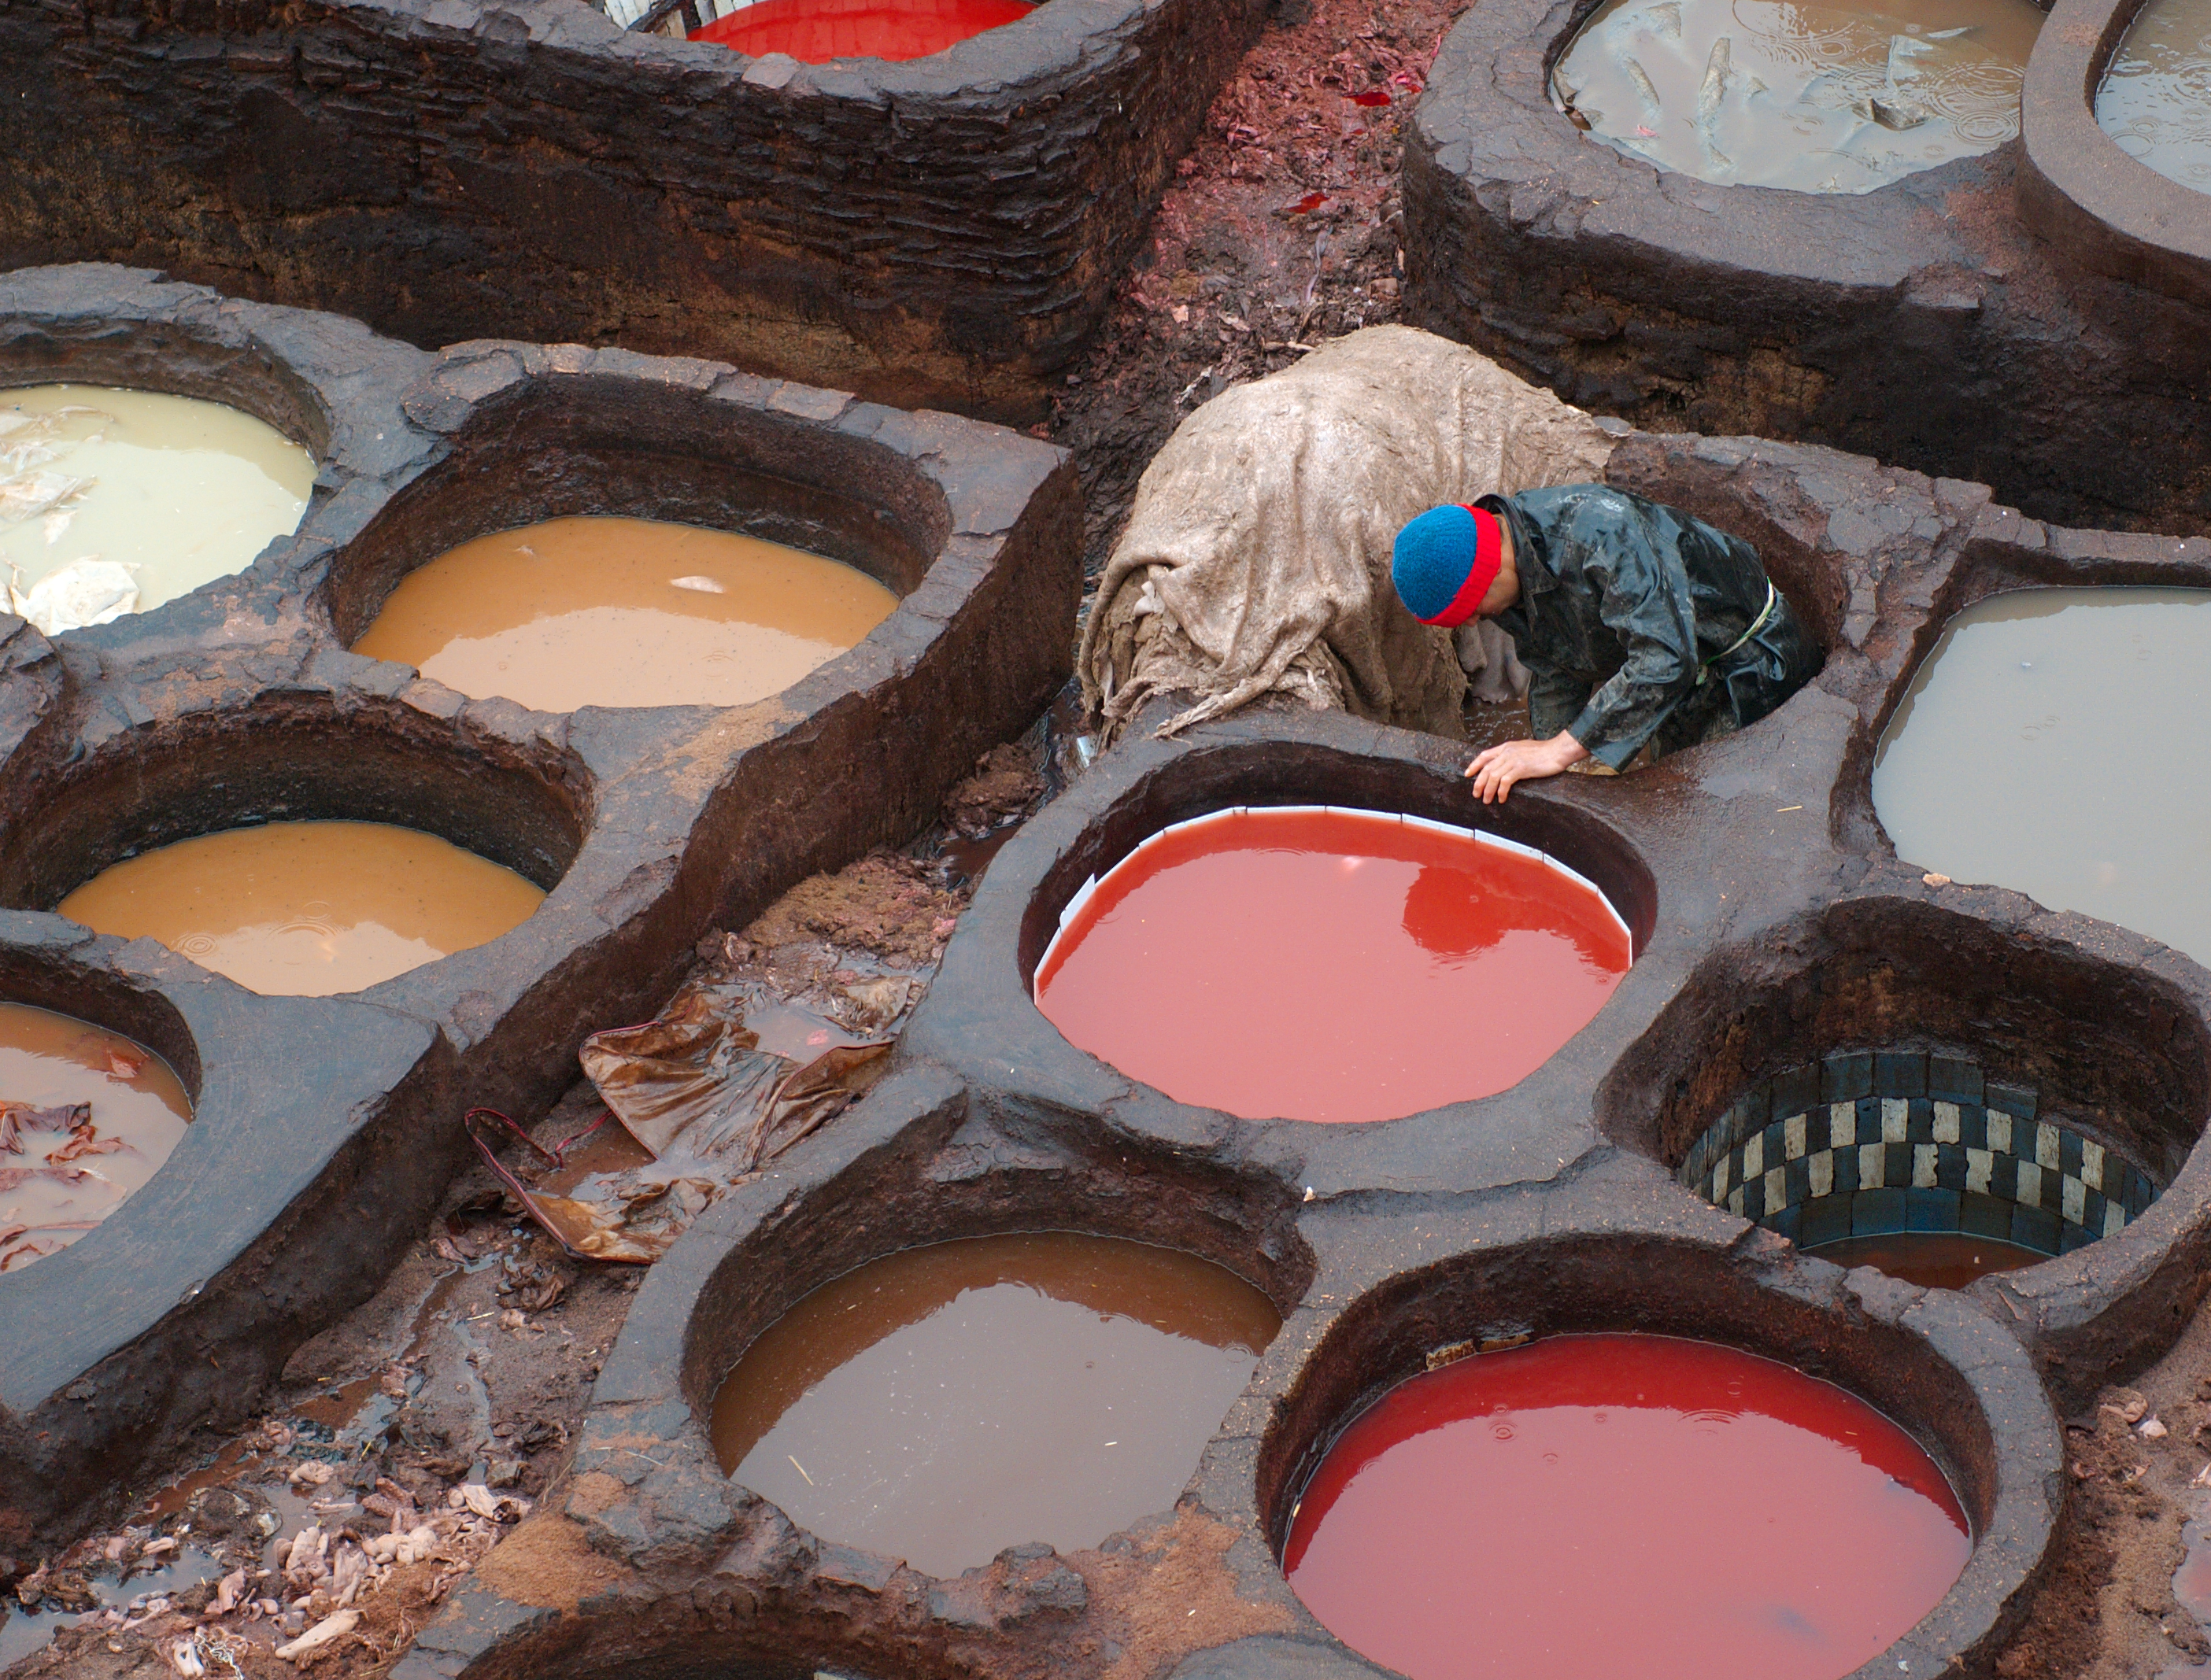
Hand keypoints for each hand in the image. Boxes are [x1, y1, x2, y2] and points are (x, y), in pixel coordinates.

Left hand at [1463, 731, 1589, 803]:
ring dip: (1488, 791)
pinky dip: (1501, 792)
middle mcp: (1507, 752)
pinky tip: (1501, 798)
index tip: (1467, 774)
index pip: (1485, 755)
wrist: (1558, 751)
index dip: (1474, 765)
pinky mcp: (1521, 768)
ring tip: (1487, 800)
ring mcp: (1514, 760)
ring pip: (1493, 777)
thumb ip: (1512, 755)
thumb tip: (1505, 766)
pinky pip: (1505, 782)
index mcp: (1507, 747)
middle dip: (1478, 783)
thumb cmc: (1544, 752)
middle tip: (1476, 794)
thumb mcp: (1523, 749)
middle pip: (1486, 769)